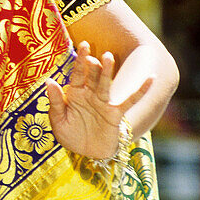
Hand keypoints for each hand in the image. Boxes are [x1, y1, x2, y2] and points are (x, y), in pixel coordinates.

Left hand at [46, 41, 152, 158]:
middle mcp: (90, 94)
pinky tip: (150, 78)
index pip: (77, 74)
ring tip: (108, 58)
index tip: (83, 45)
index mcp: (75, 93)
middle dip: (92, 66)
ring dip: (107, 72)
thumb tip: (48, 81)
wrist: (86, 153)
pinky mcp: (115, 114)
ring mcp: (104, 103)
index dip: (80, 61)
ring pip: (106, 84)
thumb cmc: (70, 134)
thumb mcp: (58, 120)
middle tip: (93, 55)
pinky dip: (140, 91)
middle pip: (92, 77)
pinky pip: (129, 101)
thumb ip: (55, 101)